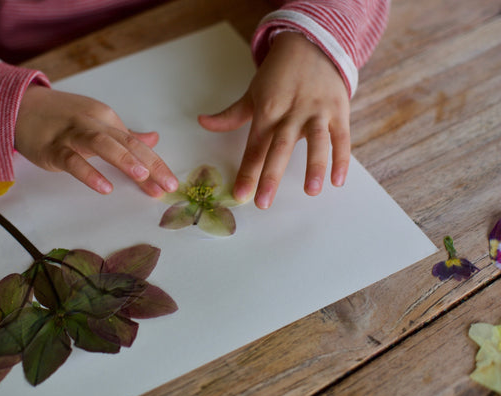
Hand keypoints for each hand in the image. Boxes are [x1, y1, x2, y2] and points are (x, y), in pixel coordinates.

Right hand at [15, 86, 177, 196]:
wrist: (18, 106)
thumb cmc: (61, 117)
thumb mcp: (97, 122)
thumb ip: (125, 135)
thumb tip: (154, 140)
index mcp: (107, 119)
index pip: (137, 144)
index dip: (156, 164)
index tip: (170, 184)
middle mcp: (93, 123)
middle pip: (127, 144)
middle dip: (150, 165)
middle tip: (167, 185)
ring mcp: (72, 134)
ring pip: (102, 144)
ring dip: (123, 159)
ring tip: (142, 176)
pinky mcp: (52, 148)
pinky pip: (72, 160)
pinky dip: (89, 173)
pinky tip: (104, 187)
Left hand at [198, 32, 349, 208]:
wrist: (312, 44)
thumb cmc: (278, 74)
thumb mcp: (253, 93)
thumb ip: (230, 115)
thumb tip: (202, 122)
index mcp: (267, 111)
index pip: (255, 147)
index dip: (247, 172)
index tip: (240, 195)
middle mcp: (291, 113)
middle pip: (280, 148)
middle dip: (271, 176)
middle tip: (264, 202)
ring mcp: (316, 112)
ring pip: (316, 141)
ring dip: (314, 166)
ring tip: (311, 191)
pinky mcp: (338, 110)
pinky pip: (341, 137)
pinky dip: (341, 158)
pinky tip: (338, 180)